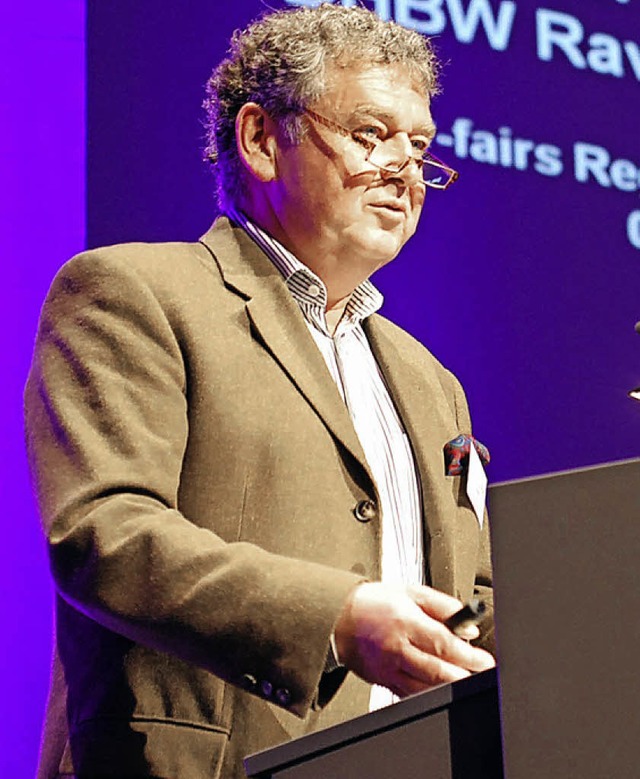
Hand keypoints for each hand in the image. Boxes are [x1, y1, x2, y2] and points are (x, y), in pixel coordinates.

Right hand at [333, 582, 494, 696]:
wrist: (337, 618)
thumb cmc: (373, 602)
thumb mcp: (409, 591)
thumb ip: (442, 605)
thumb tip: (467, 624)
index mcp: (404, 621)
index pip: (443, 643)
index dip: (468, 655)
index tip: (484, 659)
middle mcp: (396, 647)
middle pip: (437, 669)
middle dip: (465, 674)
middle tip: (482, 673)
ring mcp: (388, 668)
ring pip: (425, 686)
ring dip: (450, 686)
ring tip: (465, 679)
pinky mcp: (383, 680)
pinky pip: (410, 693)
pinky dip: (429, 693)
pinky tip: (441, 687)